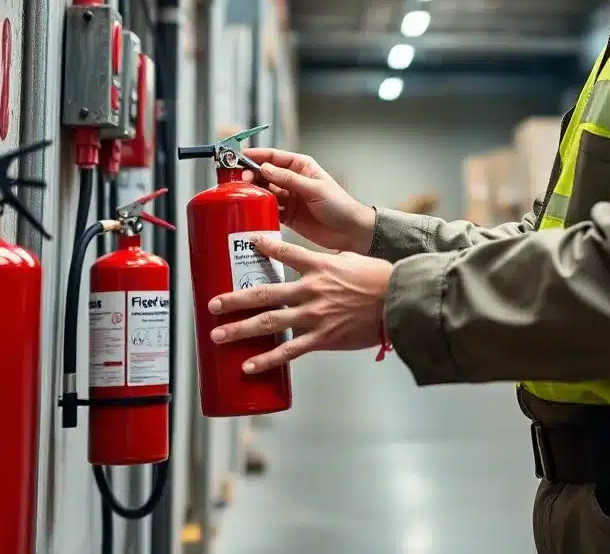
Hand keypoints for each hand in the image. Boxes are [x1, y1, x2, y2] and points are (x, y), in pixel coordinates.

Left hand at [208, 234, 392, 373]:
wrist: (398, 303)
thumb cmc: (379, 279)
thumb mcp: (352, 260)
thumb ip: (329, 263)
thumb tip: (314, 263)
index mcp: (320, 266)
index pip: (285, 253)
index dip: (264, 247)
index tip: (248, 244)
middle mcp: (311, 290)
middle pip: (264, 293)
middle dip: (234, 299)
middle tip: (211, 304)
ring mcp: (314, 315)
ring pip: (268, 323)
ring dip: (239, 329)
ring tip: (217, 335)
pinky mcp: (322, 338)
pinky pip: (289, 351)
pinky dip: (266, 360)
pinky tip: (247, 366)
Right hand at [239, 148, 375, 253]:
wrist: (350, 231)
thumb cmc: (339, 205)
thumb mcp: (314, 188)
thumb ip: (289, 179)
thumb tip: (265, 168)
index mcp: (301, 166)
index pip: (273, 157)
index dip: (255, 155)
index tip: (238, 157)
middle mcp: (292, 180)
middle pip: (264, 174)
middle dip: (250, 175)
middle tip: (237, 181)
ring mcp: (288, 198)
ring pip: (264, 192)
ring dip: (252, 193)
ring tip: (238, 195)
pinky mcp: (286, 215)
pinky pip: (267, 210)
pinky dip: (258, 210)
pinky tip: (248, 211)